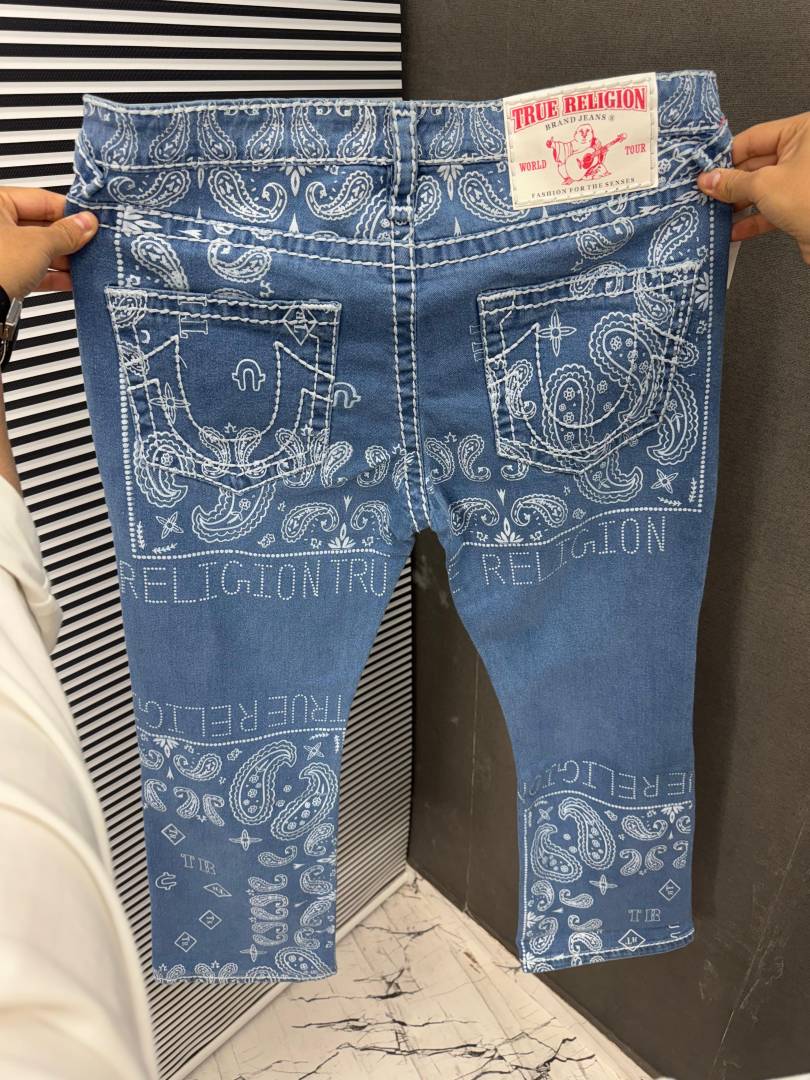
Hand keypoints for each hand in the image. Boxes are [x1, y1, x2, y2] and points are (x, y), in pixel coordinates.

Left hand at [0, 187, 98, 297]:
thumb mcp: (39, 244)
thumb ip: (66, 233)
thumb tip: (85, 223)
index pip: (40, 200)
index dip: (69, 212)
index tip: (89, 221)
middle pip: (40, 226)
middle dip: (67, 239)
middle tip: (89, 243)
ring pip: (36, 250)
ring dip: (62, 259)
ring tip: (83, 264)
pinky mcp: (2, 274)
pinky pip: (30, 270)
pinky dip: (50, 275)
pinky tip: (70, 280)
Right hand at [696, 112, 809, 264]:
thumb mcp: (764, 185)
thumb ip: (733, 183)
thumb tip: (709, 180)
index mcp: (803, 132)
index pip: (754, 138)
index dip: (727, 156)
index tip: (706, 171)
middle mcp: (806, 151)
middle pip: (757, 163)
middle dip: (731, 183)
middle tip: (706, 194)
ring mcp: (805, 179)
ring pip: (764, 188)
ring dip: (739, 204)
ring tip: (716, 213)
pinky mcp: (804, 204)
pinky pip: (773, 208)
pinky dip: (754, 218)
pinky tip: (735, 230)